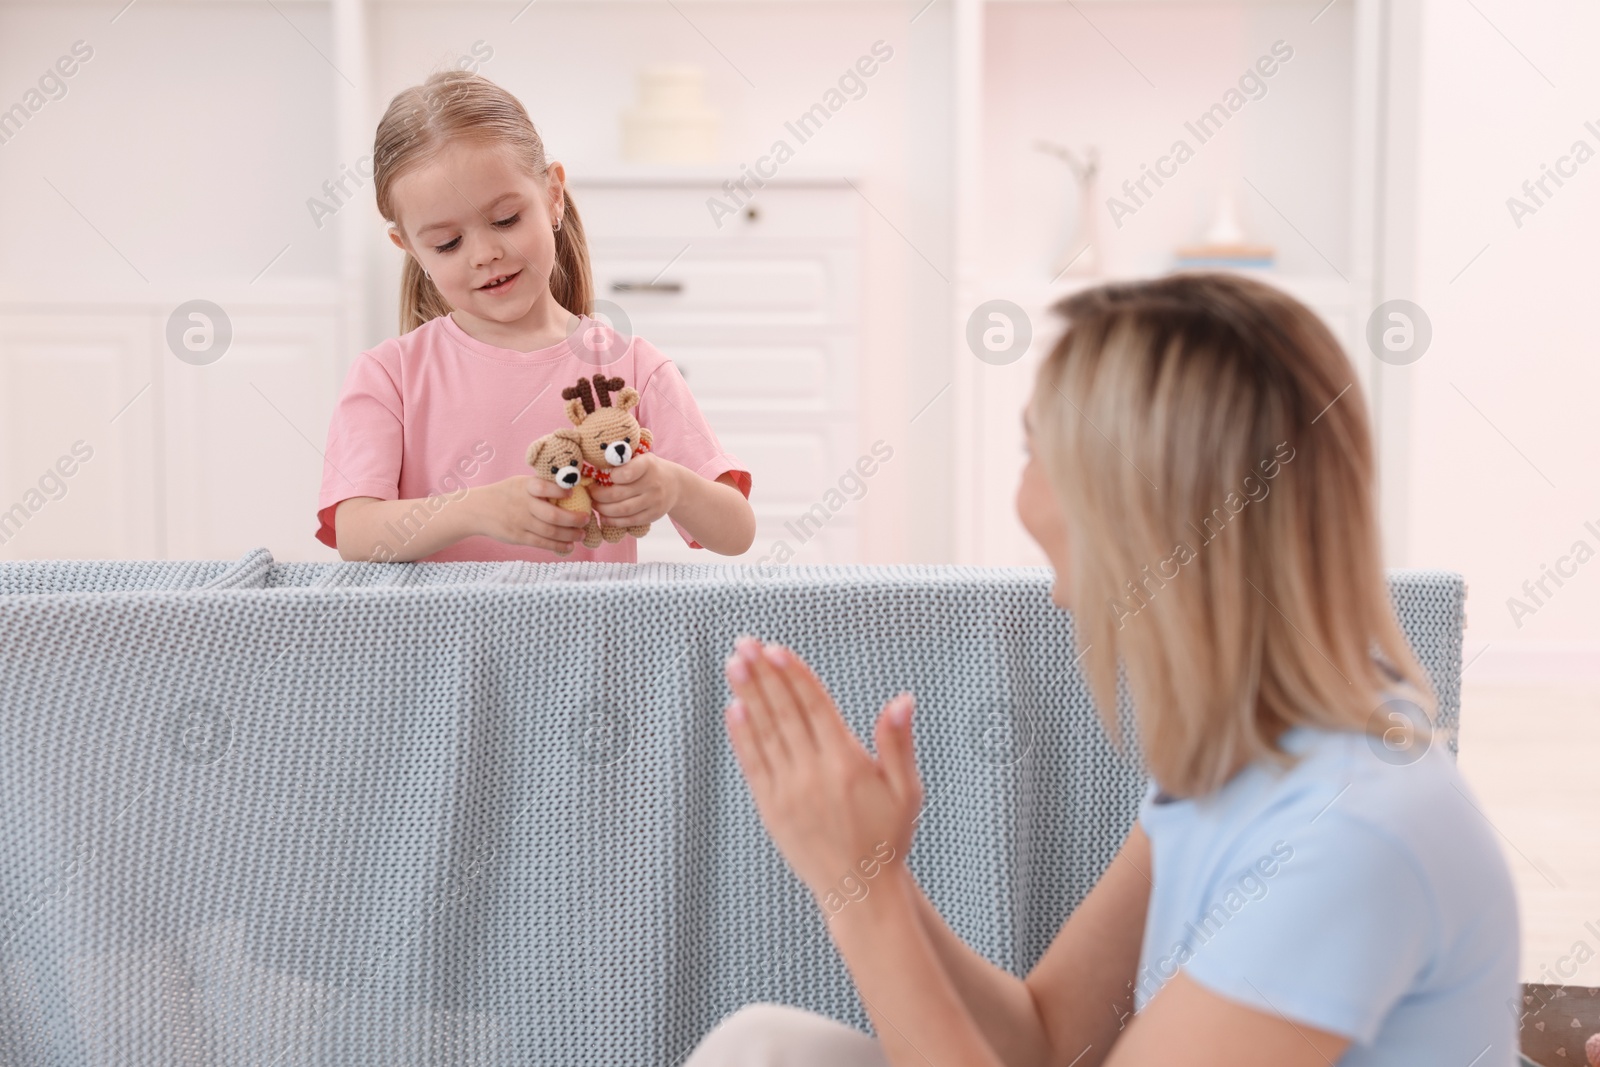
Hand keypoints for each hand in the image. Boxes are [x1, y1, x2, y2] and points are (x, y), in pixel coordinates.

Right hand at [468, 476, 590, 554]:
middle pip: (552, 515)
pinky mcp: (518, 536)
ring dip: (570, 534)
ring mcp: (520, 522)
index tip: (573, 492)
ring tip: (581, 534)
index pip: (542, 487)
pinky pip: (541, 543)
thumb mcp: (519, 483)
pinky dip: (558, 545)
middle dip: (574, 519)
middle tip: (586, 519)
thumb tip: (571, 486)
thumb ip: (540, 485)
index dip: (559, 490)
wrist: (477, 509)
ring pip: (550, 531)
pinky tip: (569, 546)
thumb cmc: (506, 494)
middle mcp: (523, 504)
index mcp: (524, 486)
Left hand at [588, 453, 680, 526]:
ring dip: (603, 509)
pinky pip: (630, 521)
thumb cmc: (649, 470)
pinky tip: (604, 517)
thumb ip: (621, 462)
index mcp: (648, 464)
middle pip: (618, 494)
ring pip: (622, 510)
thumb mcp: (640, 458)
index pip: (627, 472)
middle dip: (598, 495)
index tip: (598, 476)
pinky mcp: (653, 515)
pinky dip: (613, 521)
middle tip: (590, 493)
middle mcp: (653, 483)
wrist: (675, 484)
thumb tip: (591, 470)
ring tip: (595, 504)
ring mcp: (654, 501)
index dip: (610, 476)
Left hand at [722, 637, 922, 906]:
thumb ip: (898, 742)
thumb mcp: (907, 790)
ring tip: (734, 664)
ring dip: (748, 695)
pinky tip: (734, 709)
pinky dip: (742, 735)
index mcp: (846, 763)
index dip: (793, 674)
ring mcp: (788, 791)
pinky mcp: (771, 808)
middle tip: (744, 642)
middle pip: (783, 711)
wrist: (860, 890)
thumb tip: (903, 699)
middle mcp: (813, 773)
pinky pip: (753, 764)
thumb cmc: (888, 837)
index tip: (775, 648)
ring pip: (764, 732)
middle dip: (762, 673)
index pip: (814, 706)